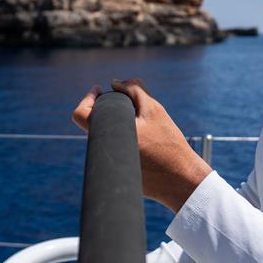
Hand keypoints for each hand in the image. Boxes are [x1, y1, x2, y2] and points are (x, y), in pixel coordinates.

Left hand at [72, 78, 212, 212]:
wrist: (181, 179)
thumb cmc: (168, 143)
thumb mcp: (154, 110)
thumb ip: (133, 90)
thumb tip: (114, 83)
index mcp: (108, 135)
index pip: (81, 114)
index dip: (88, 98)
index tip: (99, 90)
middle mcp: (104, 153)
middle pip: (96, 124)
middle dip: (109, 111)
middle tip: (128, 107)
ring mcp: (110, 167)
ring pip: (107, 137)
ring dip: (120, 126)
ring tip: (144, 128)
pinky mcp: (119, 176)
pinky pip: (116, 151)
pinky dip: (127, 141)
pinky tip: (149, 145)